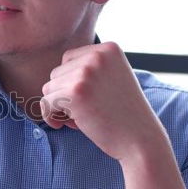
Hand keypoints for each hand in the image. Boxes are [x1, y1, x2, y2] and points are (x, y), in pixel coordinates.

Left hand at [40, 41, 167, 161]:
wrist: (141, 140)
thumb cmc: (124, 114)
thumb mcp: (112, 79)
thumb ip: (89, 69)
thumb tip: (52, 75)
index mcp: (108, 49)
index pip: (69, 59)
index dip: (72, 82)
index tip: (87, 99)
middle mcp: (97, 56)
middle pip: (56, 72)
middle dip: (65, 95)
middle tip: (85, 112)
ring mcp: (86, 73)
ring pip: (49, 88)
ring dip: (59, 107)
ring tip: (81, 118)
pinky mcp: (75, 93)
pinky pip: (46, 103)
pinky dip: (51, 117)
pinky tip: (69, 125)